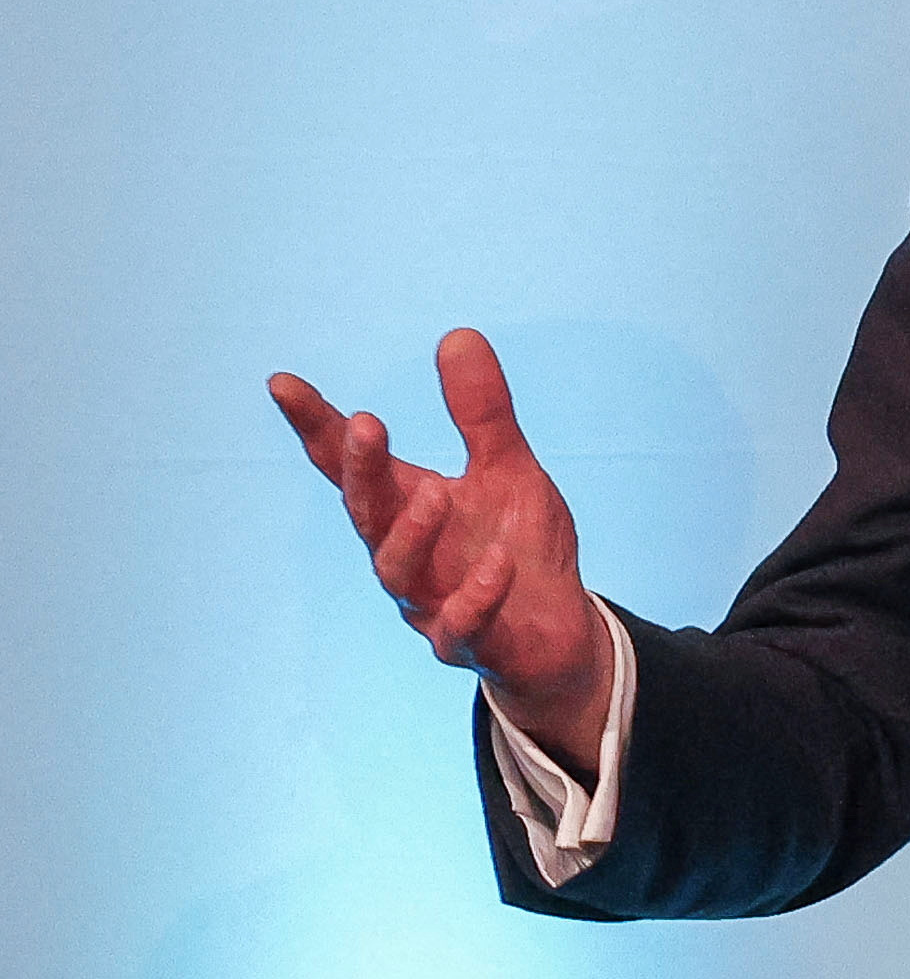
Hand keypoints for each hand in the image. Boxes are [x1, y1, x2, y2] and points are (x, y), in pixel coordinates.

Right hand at [268, 328, 616, 773]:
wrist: (558, 633)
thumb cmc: (519, 546)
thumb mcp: (508, 470)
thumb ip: (483, 413)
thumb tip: (458, 335)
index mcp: (407, 507)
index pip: (347, 466)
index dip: (314, 426)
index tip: (282, 383)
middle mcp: (405, 554)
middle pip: (365, 512)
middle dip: (360, 471)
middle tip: (365, 423)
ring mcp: (430, 602)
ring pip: (397, 572)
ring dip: (412, 532)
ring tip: (441, 493)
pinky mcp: (469, 643)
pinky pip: (461, 624)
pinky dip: (477, 595)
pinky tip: (501, 564)